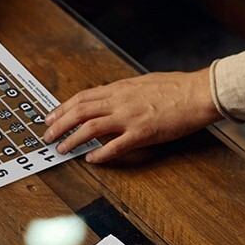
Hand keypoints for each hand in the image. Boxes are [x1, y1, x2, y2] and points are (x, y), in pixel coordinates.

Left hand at [42, 69, 219, 162]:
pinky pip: (115, 147)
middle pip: (80, 112)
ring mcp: (130, 117)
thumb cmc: (176, 87)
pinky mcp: (142, 133)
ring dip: (72, 140)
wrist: (198, 92)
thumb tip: (111, 100)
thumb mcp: (144, 83)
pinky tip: (92, 161)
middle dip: (59, 125)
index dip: (63, 108)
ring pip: (91, 128)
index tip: (51, 117)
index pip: (83, 97)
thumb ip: (125, 92)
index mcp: (120, 88)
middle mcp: (120, 101)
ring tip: (62, 150)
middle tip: (47, 136)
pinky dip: (100, 155)